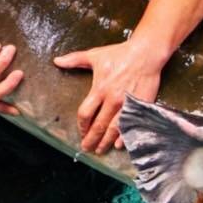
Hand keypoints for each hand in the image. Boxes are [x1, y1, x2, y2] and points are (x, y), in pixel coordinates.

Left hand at [53, 37, 165, 153]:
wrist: (146, 53)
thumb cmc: (120, 54)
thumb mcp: (95, 55)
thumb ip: (75, 60)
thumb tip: (57, 61)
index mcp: (100, 88)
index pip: (86, 113)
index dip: (82, 125)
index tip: (81, 131)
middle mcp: (112, 99)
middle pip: (99, 125)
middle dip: (92, 139)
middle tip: (87, 148)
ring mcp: (127, 104)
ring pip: (114, 128)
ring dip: (106, 141)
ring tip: (100, 150)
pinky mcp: (140, 105)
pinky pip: (131, 125)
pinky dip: (124, 136)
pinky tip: (119, 144)